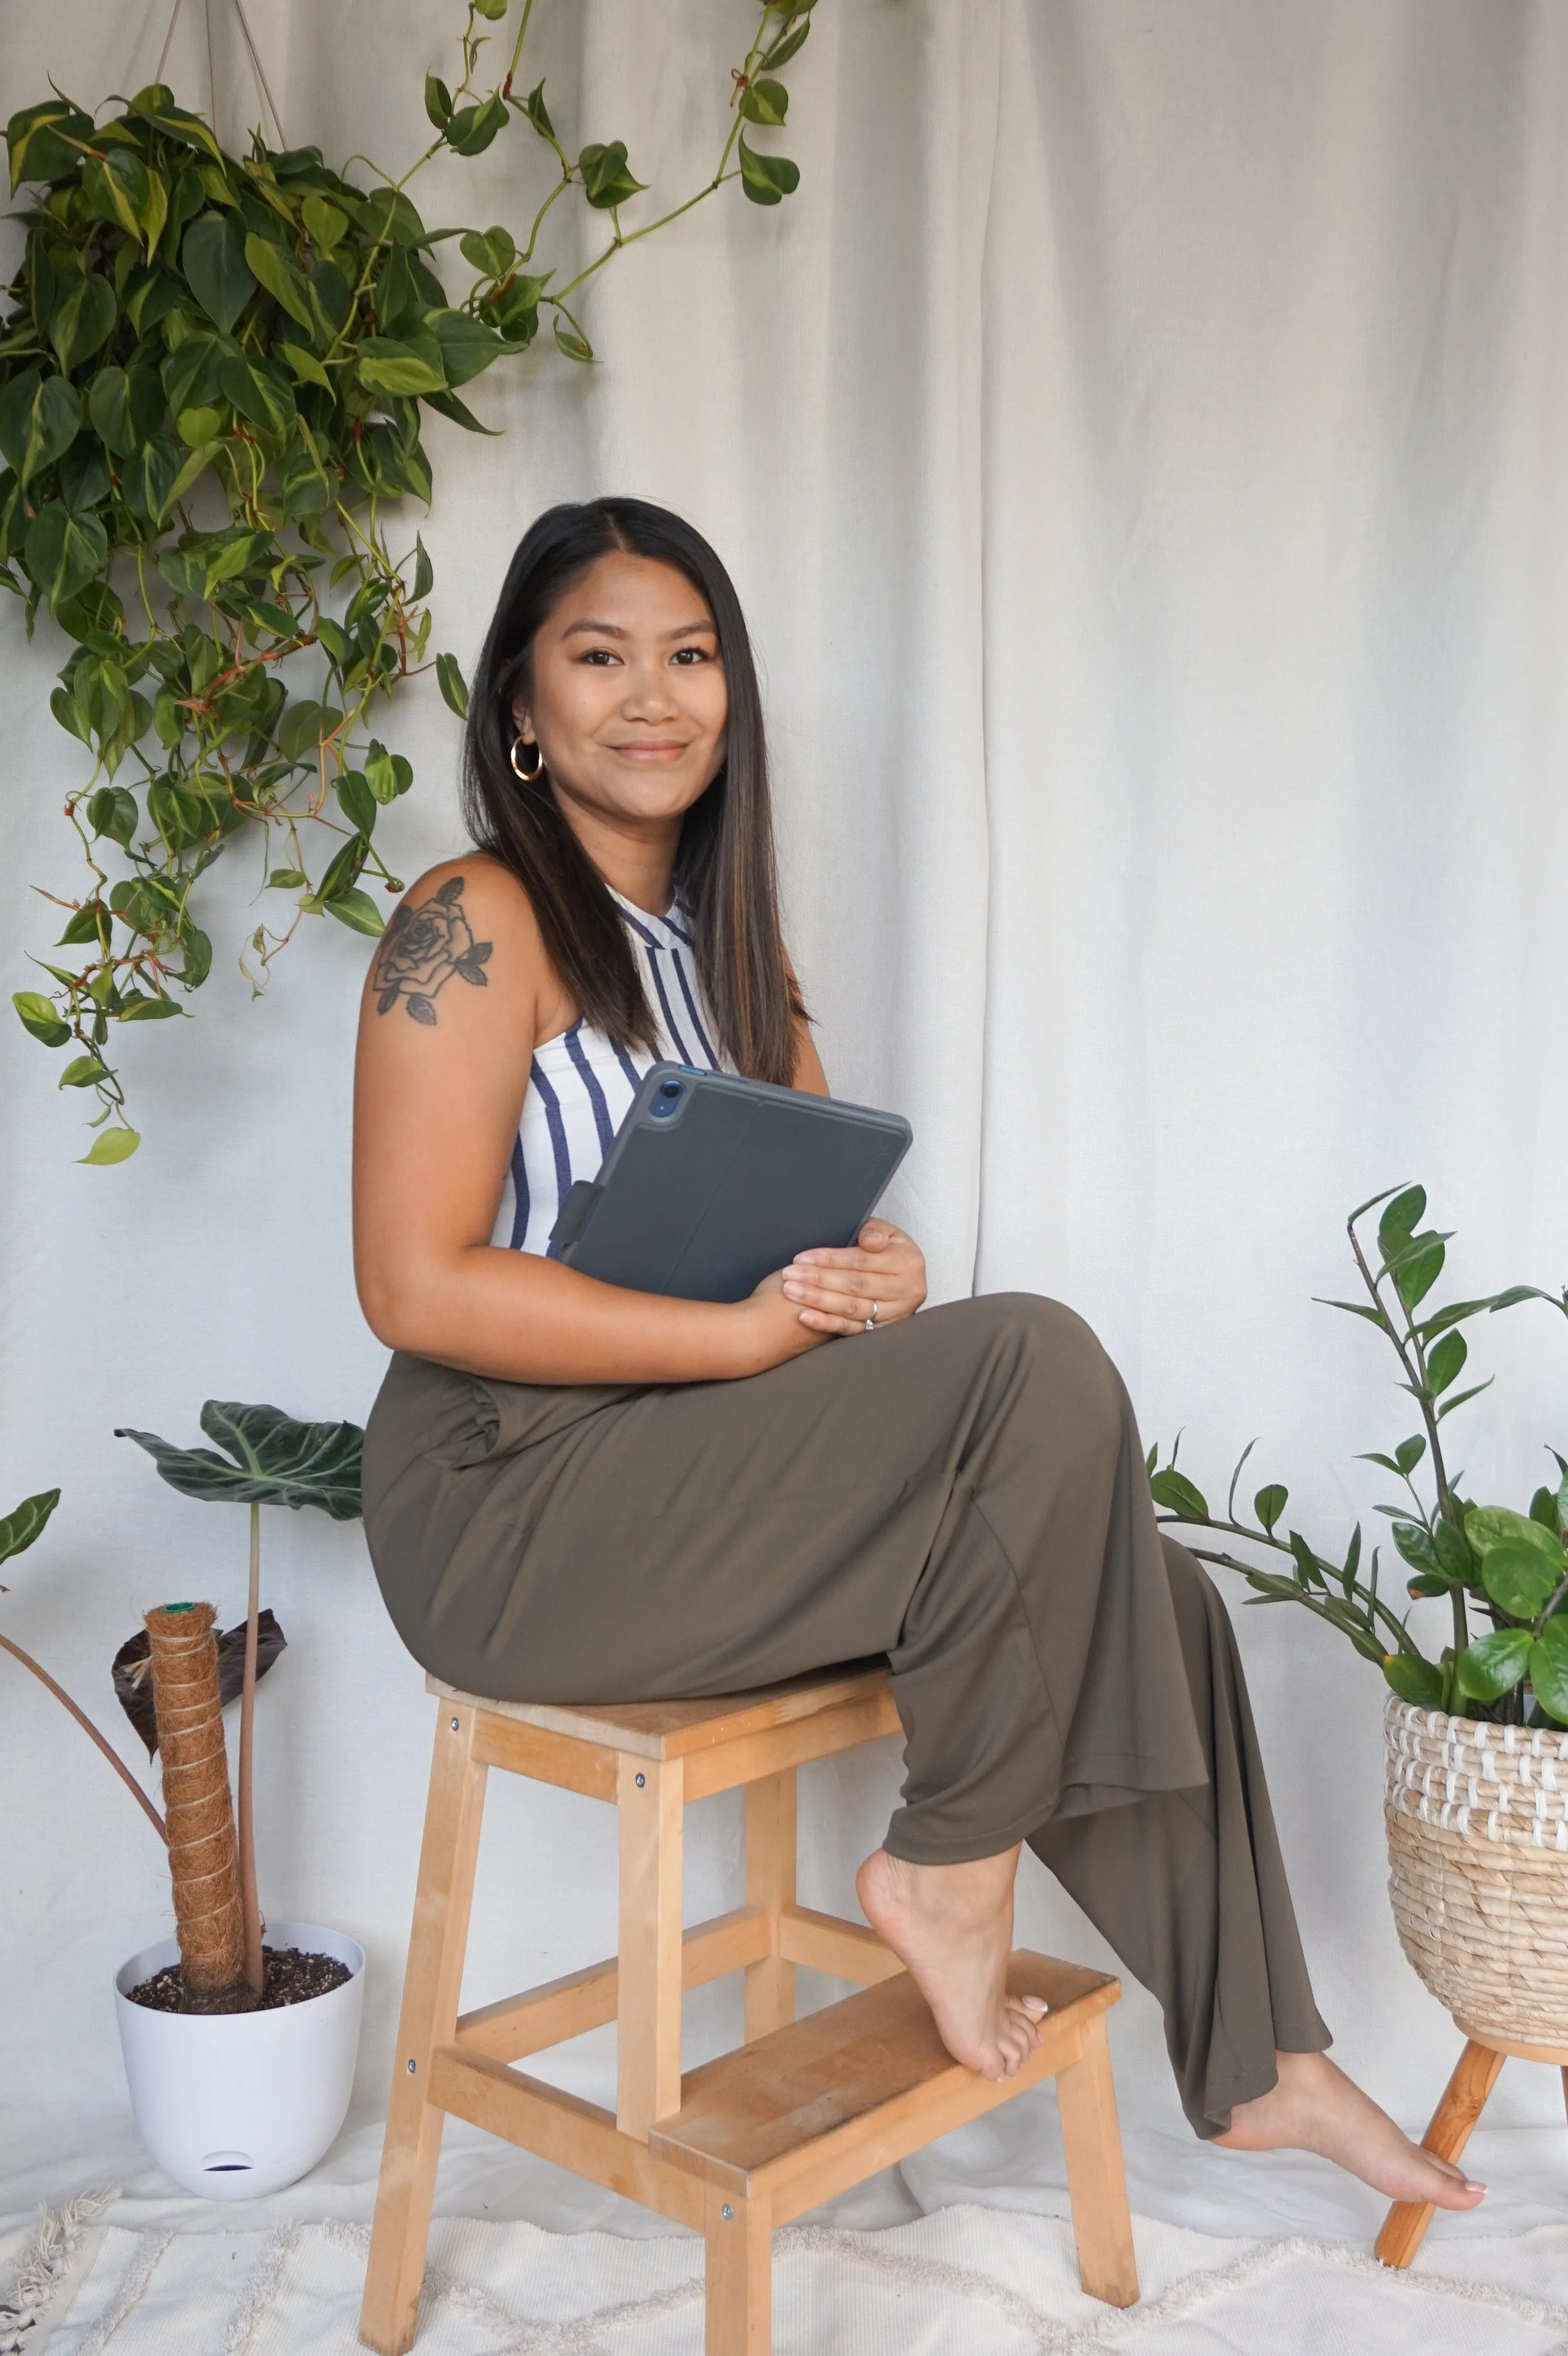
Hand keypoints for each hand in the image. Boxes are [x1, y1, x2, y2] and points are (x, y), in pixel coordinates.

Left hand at [780, 1220, 926, 1336]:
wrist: (900, 1275)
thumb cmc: (887, 1250)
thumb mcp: (886, 1232)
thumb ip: (875, 1231)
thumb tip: (869, 1241)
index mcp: (909, 1262)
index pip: (862, 1261)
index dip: (830, 1260)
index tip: (802, 1258)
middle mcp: (908, 1291)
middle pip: (856, 1285)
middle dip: (819, 1280)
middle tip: (790, 1276)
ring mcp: (897, 1314)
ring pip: (852, 1308)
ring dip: (818, 1301)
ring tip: (792, 1291)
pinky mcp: (883, 1330)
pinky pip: (852, 1329)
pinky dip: (827, 1323)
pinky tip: (806, 1316)